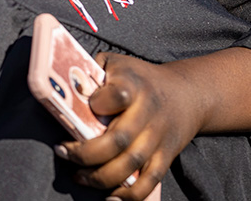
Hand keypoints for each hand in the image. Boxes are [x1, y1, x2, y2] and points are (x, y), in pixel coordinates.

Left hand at [54, 52, 204, 200]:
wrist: (187, 93)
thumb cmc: (139, 77)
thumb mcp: (116, 63)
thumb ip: (91, 70)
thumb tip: (63, 85)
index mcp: (134, 85)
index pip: (119, 95)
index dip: (99, 103)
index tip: (85, 106)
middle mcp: (148, 113)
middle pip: (118, 140)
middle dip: (86, 153)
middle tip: (62, 152)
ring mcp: (158, 138)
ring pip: (130, 165)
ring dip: (100, 177)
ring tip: (78, 176)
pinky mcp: (166, 156)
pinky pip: (149, 182)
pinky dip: (130, 195)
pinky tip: (110, 198)